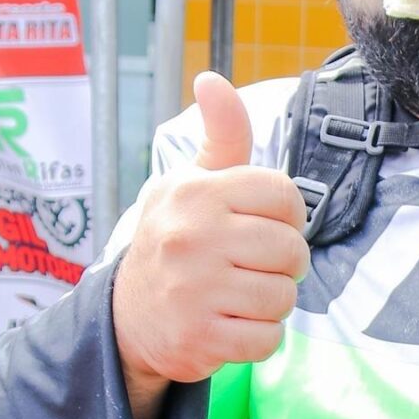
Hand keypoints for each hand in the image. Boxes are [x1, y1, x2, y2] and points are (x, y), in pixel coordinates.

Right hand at [112, 72, 308, 415]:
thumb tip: (212, 79)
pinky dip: (260, 337)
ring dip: (272, 302)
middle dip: (285, 264)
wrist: (126, 316)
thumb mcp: (190, 183)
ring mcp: (194, 290)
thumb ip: (220, 137)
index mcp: (196, 193)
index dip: (288, 215)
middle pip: (292, 250)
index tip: (267, 225)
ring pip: (283, 297)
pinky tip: (233, 324)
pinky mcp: (200, 338)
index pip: (284, 195)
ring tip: (241, 295)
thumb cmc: (174, 241)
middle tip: (255, 267)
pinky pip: (268, 339)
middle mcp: (192, 237)